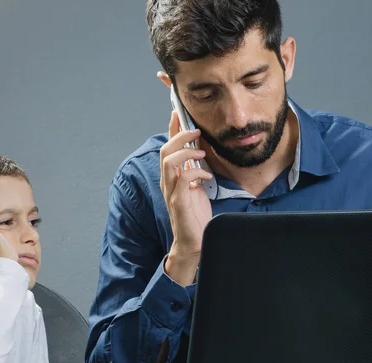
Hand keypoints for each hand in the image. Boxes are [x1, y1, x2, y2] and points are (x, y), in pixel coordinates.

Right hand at [160, 111, 212, 285]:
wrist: (195, 242)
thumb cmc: (195, 215)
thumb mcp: (196, 187)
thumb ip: (193, 170)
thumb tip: (200, 151)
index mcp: (171, 177)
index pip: (168, 147)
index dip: (171, 129)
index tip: (177, 112)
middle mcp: (167, 183)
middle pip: (165, 151)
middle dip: (179, 136)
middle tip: (196, 130)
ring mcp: (171, 193)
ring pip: (169, 162)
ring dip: (186, 152)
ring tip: (201, 152)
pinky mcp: (178, 203)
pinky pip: (182, 180)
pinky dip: (195, 172)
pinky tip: (206, 176)